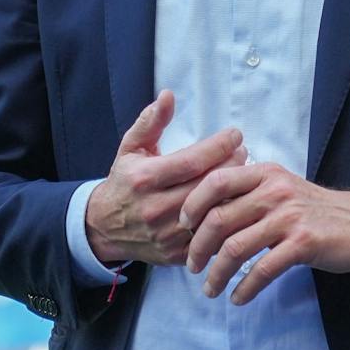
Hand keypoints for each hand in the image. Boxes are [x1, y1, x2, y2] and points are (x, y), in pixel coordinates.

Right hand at [85, 90, 245, 266]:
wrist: (104, 227)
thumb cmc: (124, 181)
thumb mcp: (130, 148)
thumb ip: (150, 121)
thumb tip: (168, 95)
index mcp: (144, 178)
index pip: (192, 161)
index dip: (219, 146)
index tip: (235, 135)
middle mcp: (156, 207)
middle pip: (206, 186)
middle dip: (232, 165)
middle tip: (244, 152)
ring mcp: (167, 234)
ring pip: (212, 212)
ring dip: (233, 192)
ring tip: (244, 175)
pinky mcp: (176, 254)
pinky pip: (210, 237)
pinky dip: (226, 220)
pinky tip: (236, 204)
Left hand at [179, 163, 349, 303]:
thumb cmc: (313, 210)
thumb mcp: (280, 187)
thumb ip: (248, 193)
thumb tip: (203, 213)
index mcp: (264, 173)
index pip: (216, 181)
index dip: (192, 204)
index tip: (183, 227)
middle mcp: (274, 190)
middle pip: (218, 219)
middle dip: (197, 248)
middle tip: (191, 266)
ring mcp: (289, 217)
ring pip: (236, 248)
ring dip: (217, 273)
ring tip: (209, 289)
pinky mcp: (303, 243)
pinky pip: (262, 269)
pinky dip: (245, 287)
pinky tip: (238, 298)